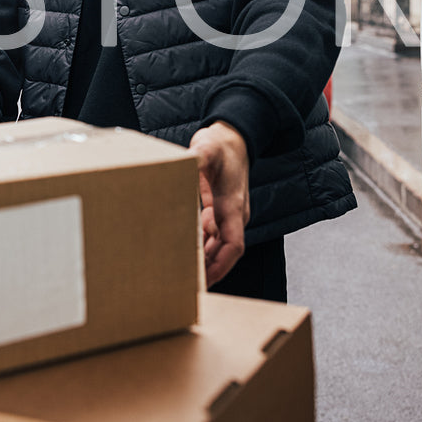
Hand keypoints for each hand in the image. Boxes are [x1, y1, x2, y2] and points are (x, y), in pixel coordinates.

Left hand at [187, 121, 250, 285]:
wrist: (233, 136)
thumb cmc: (219, 144)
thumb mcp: (205, 150)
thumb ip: (198, 169)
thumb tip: (194, 191)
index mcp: (233, 204)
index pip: (234, 245)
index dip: (221, 265)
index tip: (206, 280)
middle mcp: (235, 212)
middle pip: (227, 251)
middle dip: (210, 269)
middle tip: (187, 284)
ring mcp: (230, 212)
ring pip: (222, 245)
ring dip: (207, 260)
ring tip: (186, 275)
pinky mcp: (223, 209)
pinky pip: (218, 235)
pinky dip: (205, 247)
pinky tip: (190, 253)